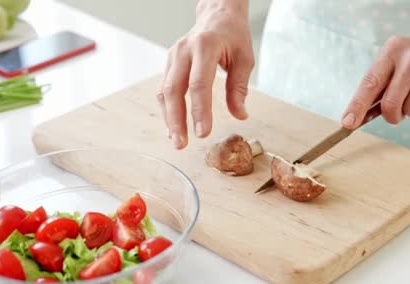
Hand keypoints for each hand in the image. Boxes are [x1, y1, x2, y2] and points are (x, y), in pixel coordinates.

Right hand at [158, 1, 253, 148]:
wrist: (217, 14)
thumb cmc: (233, 35)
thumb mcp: (244, 58)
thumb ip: (239, 87)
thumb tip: (240, 115)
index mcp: (205, 47)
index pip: (199, 83)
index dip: (200, 110)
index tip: (203, 133)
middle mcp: (184, 50)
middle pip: (174, 89)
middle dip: (176, 120)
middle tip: (182, 144)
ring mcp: (173, 56)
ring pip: (165, 91)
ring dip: (169, 118)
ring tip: (177, 141)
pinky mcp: (169, 62)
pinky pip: (164, 89)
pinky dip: (167, 109)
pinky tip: (173, 127)